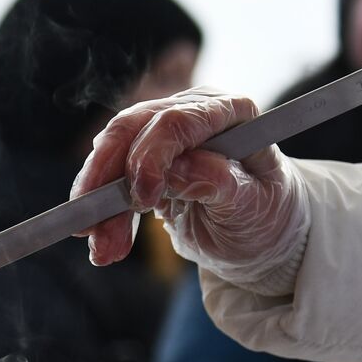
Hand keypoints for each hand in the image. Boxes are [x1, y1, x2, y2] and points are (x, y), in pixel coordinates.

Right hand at [70, 89, 308, 286]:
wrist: (258, 235)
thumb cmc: (266, 218)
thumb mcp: (253, 208)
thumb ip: (220, 183)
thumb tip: (179, 170)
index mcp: (231, 113)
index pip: (178, 121)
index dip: (150, 155)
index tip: (140, 199)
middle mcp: (194, 111)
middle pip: (132, 130)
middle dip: (106, 181)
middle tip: (96, 230)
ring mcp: (165, 131)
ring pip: (111, 155)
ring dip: (99, 205)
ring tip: (104, 250)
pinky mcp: (143, 157)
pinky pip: (108, 178)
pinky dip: (101, 213)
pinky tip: (102, 242)